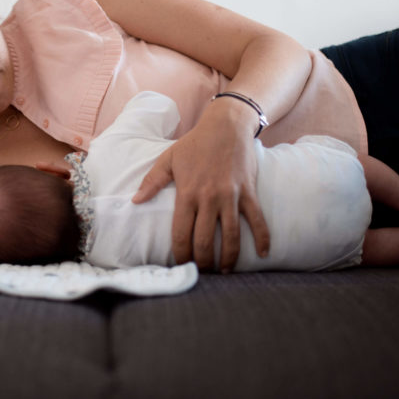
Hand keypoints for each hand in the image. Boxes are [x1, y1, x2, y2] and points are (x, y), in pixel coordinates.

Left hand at [132, 103, 269, 271]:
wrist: (227, 125)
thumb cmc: (195, 143)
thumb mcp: (169, 159)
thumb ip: (152, 181)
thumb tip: (135, 202)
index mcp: (187, 193)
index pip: (181, 233)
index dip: (180, 254)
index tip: (180, 265)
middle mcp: (209, 198)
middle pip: (205, 241)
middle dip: (203, 263)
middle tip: (202, 273)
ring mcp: (231, 196)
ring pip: (231, 236)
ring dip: (229, 259)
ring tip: (224, 272)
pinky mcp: (248, 192)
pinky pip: (257, 220)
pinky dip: (262, 238)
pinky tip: (263, 254)